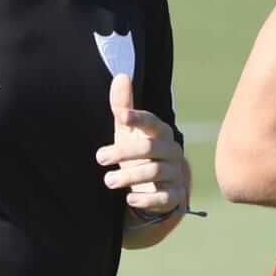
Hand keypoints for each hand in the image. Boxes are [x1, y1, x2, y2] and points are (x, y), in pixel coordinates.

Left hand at [96, 73, 187, 213]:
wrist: (159, 187)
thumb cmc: (140, 153)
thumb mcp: (128, 132)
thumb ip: (124, 106)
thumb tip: (121, 76)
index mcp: (161, 133)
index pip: (152, 122)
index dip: (138, 118)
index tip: (121, 116)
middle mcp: (172, 151)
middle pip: (151, 148)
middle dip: (124, 152)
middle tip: (100, 157)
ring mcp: (175, 174)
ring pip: (156, 172)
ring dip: (130, 176)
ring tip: (108, 180)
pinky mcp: (175, 195)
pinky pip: (165, 198)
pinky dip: (147, 199)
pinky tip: (129, 200)